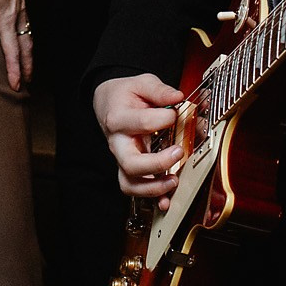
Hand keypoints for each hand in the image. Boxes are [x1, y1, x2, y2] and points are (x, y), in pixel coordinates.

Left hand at [0, 0, 32, 90]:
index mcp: (6, 20)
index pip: (11, 51)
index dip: (13, 70)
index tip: (16, 86)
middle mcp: (17, 18)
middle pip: (24, 49)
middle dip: (25, 67)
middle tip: (27, 84)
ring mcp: (22, 10)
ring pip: (29, 39)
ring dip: (29, 56)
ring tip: (30, 68)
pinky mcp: (23, 2)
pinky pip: (29, 28)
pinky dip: (30, 41)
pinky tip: (27, 40)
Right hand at [93, 72, 184, 201]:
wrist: (108, 104)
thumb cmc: (125, 95)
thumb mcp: (141, 84)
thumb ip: (159, 90)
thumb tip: (178, 97)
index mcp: (119, 118)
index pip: (140, 122)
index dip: (162, 118)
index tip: (175, 112)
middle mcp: (118, 143)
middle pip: (131, 163)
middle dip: (158, 163)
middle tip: (178, 152)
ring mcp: (122, 159)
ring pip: (130, 183)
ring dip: (154, 187)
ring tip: (174, 180)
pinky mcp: (129, 169)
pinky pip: (136, 189)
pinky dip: (152, 198)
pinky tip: (166, 201)